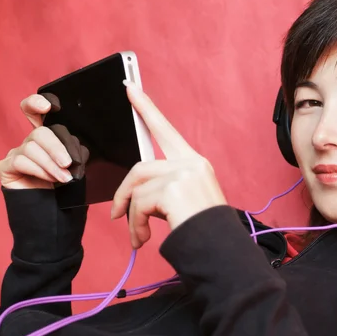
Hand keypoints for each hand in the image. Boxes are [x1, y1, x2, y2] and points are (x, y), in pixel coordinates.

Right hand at [0, 94, 73, 189]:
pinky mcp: (5, 166)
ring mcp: (15, 153)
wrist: (51, 210)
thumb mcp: (74, 166)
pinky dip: (39, 170)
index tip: (49, 106)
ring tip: (64, 178)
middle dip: (56, 147)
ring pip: (32, 147)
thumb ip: (75, 152)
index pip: (35, 111)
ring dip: (51, 164)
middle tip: (67, 163)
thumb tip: (78, 147)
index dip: (37, 103)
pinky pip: (21, 161)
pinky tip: (49, 179)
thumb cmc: (63, 185)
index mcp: (48, 137)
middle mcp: (30, 141)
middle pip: (39, 133)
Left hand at [110, 81, 226, 248]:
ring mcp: (183, 173)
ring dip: (132, 215)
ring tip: (137, 236)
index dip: (146, 108)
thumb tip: (133, 195)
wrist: (221, 247)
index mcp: (195, 162)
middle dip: (123, 193)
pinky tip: (143, 238)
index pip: (166, 130)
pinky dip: (136, 224)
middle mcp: (191, 162)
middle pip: (140, 166)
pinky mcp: (173, 188)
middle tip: (115, 214)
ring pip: (137, 187)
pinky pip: (139, 203)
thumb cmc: (205, 228)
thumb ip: (163, 188)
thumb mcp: (185, 201)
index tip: (130, 88)